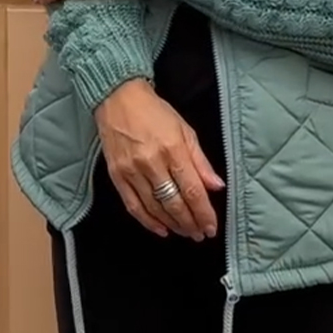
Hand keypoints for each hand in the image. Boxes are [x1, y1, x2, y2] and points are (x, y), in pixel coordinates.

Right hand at [95, 79, 224, 240]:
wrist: (118, 99)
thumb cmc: (155, 112)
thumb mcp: (185, 130)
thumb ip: (200, 160)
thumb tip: (216, 186)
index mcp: (173, 148)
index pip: (192, 189)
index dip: (203, 212)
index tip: (211, 226)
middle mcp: (152, 162)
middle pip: (174, 202)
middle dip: (190, 223)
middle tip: (200, 234)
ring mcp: (132, 170)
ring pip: (155, 207)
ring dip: (172, 224)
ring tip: (185, 233)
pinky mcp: (117, 175)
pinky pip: (133, 205)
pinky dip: (148, 221)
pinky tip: (161, 229)